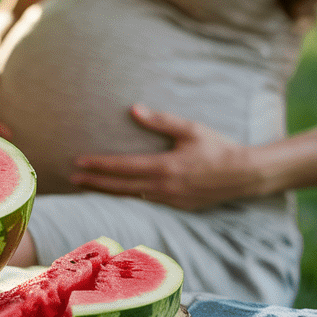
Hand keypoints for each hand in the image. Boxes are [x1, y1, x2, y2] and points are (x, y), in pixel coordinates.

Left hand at [72, 105, 266, 210]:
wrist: (245, 175)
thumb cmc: (218, 147)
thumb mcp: (191, 129)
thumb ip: (161, 121)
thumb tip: (134, 109)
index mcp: (165, 167)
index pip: (123, 167)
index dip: (99, 165)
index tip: (78, 162)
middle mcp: (164, 187)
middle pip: (120, 186)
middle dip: (94, 182)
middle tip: (71, 179)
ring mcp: (170, 200)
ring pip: (130, 197)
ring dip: (107, 192)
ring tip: (87, 187)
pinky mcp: (177, 206)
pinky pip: (145, 202)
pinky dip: (127, 197)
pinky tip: (116, 193)